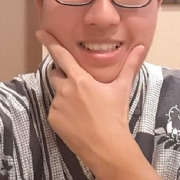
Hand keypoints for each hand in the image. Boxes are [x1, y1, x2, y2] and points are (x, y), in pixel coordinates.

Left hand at [35, 30, 144, 168]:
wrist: (107, 147)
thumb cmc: (115, 115)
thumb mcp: (122, 88)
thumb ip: (129, 65)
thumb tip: (139, 47)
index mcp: (80, 79)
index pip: (61, 56)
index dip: (50, 42)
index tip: (40, 32)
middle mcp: (65, 90)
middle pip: (56, 74)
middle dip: (64, 75)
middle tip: (80, 86)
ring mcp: (56, 106)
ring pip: (57, 92)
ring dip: (66, 94)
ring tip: (83, 107)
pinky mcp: (52, 119)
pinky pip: (55, 109)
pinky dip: (63, 110)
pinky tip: (77, 118)